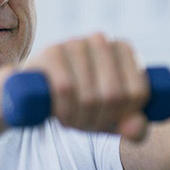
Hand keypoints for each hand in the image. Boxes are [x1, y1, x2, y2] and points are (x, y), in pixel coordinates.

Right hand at [21, 33, 149, 140]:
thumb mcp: (111, 119)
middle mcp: (102, 40)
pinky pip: (65, 88)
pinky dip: (64, 109)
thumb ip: (134, 129)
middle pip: (114, 95)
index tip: (108, 121)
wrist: (32, 90)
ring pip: (90, 95)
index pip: (137, 93)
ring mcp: (76, 43)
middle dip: (98, 119)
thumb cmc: (79, 103)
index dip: (124, 116)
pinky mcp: (52, 51)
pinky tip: (57, 115)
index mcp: (125, 50)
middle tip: (83, 124)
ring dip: (79, 118)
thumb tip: (136, 128)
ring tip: (69, 121)